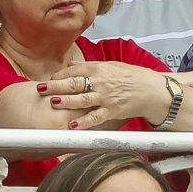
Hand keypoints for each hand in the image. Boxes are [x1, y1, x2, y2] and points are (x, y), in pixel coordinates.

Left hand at [42, 61, 172, 129]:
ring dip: (67, 101)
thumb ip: (89, 66)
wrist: (152, 90)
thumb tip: (70, 66)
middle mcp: (101, 82)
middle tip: (41, 88)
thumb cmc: (132, 76)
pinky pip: (95, 118)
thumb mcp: (111, 65)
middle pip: (74, 83)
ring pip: (82, 100)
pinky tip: (72, 126)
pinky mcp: (112, 111)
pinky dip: (83, 122)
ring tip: (53, 102)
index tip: (50, 79)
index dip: (60, 75)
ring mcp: (106, 98)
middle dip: (56, 86)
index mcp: (100, 68)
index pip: (75, 70)